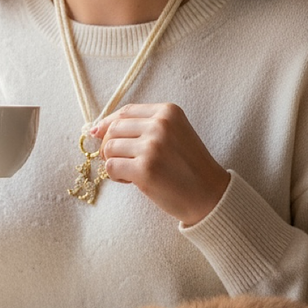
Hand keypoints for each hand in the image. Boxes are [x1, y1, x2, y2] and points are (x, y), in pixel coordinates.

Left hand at [91, 103, 229, 225]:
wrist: (210, 195)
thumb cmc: (189, 166)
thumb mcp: (174, 133)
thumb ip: (144, 126)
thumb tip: (96, 128)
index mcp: (168, 112)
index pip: (126, 111)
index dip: (108, 122)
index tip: (97, 132)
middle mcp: (160, 125)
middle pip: (114, 129)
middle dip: (109, 145)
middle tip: (120, 160)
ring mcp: (152, 147)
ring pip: (109, 148)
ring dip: (113, 162)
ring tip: (129, 172)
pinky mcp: (144, 170)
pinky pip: (111, 167)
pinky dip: (115, 176)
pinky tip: (130, 181)